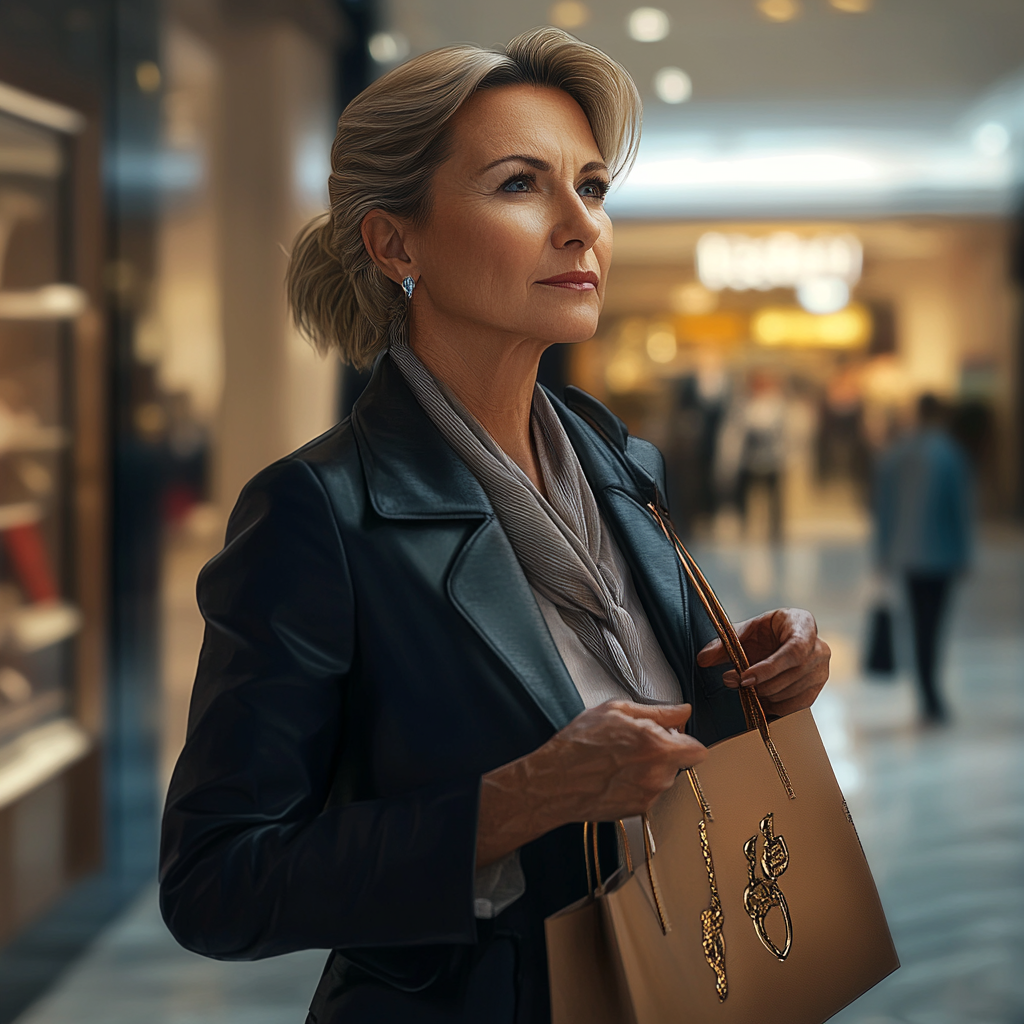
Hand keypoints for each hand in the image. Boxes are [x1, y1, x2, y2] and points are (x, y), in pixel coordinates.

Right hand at [476, 701, 705, 867]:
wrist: (555, 782)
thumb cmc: (578, 745)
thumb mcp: (615, 711)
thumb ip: (658, 711)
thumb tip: (682, 710)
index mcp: (656, 745)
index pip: (698, 750)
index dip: (683, 739)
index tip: (670, 735)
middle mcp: (658, 774)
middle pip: (680, 763)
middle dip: (664, 752)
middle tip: (634, 745)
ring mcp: (649, 795)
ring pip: (664, 778)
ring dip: (650, 769)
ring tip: (619, 761)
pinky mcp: (638, 810)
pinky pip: (648, 793)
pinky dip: (637, 785)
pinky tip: (614, 777)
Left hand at [696, 608, 829, 717]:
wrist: (782, 639)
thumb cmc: (766, 632)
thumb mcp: (746, 630)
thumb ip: (724, 643)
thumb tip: (702, 659)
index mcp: (803, 624)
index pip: (794, 650)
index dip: (770, 667)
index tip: (745, 677)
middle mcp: (819, 648)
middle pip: (794, 674)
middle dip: (760, 684)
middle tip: (733, 682)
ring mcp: (822, 670)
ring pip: (794, 692)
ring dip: (765, 696)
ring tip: (744, 689)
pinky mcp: (817, 689)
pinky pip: (797, 706)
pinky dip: (775, 706)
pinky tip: (760, 699)